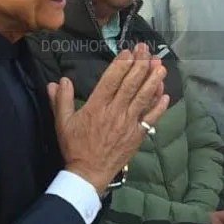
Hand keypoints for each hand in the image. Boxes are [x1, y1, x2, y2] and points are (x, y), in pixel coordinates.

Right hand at [49, 44, 168, 191]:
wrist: (88, 173)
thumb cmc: (75, 147)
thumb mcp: (62, 123)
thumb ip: (60, 100)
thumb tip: (57, 81)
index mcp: (96, 107)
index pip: (112, 80)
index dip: (121, 64)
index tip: (129, 52)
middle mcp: (115, 112)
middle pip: (131, 84)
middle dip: (140, 64)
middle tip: (146, 50)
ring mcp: (129, 123)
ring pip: (144, 98)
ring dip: (153, 80)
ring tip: (160, 65)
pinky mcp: (138, 135)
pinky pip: (151, 118)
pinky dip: (160, 106)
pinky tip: (165, 94)